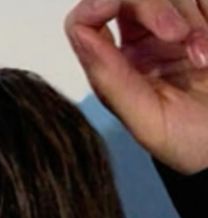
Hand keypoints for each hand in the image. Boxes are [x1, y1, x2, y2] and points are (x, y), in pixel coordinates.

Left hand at [65, 0, 207, 171]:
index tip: (112, 5)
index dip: (95, 5)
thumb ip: (112, 80)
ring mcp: (174, 29)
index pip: (86, 22)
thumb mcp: (148, 122)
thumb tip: (82, 36)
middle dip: (152, 6)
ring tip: (204, 59)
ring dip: (187, 17)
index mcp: (115, 70)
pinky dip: (207, 16)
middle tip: (177, 35)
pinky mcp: (203, 18)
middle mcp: (139, 45)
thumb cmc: (191, 143)